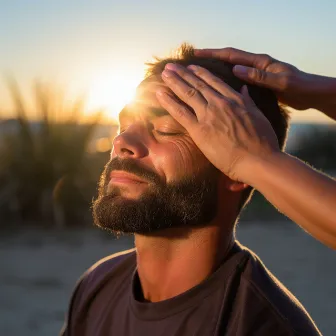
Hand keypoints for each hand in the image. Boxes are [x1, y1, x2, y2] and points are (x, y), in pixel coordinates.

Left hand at [156, 63, 279, 181]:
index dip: (200, 73)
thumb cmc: (262, 142)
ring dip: (174, 81)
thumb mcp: (259, 116)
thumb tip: (244, 88)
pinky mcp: (199, 130)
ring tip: (164, 73)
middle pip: (197, 84)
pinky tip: (159, 92)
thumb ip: (248, 101)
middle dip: (183, 73)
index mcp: (235, 99)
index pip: (213, 82)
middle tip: (171, 66)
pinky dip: (169, 101)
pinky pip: (180, 112)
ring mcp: (208, 115)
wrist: (258, 160)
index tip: (191, 67)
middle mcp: (220, 103)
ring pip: (187, 93)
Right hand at [195, 47, 312, 110]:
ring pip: (231, 71)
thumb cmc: (298, 86)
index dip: (213, 54)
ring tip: (200, 75)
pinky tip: (218, 90)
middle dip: (210, 60)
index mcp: (259, 62)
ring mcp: (256, 74)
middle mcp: (255, 66)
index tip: (196, 54)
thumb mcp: (280, 82)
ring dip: (216, 71)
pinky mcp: (257, 84)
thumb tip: (235, 69)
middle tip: (192, 63)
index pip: (232, 55)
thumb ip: (259, 76)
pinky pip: (237, 81)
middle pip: (228, 60)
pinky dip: (226, 83)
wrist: (310, 94)